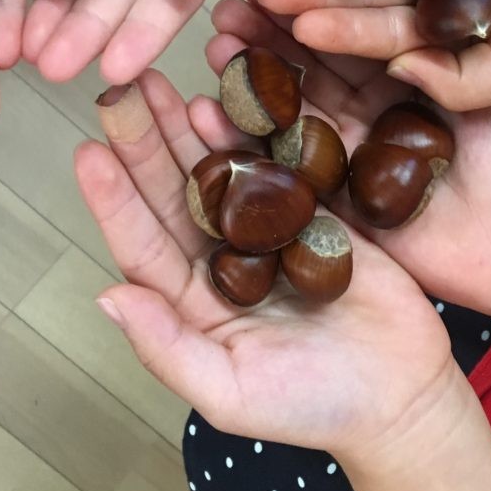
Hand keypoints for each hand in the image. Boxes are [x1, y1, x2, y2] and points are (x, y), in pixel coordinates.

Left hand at [75, 70, 461, 461]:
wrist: (402, 395)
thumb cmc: (312, 409)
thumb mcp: (231, 393)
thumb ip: (167, 347)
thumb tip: (107, 297)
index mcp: (191, 300)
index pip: (143, 242)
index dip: (115, 199)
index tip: (88, 152)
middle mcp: (221, 256)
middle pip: (172, 190)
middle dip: (143, 140)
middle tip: (117, 89)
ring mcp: (266, 228)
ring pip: (217, 167)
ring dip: (188, 125)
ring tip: (162, 82)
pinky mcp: (313, 208)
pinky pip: (275, 160)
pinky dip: (252, 130)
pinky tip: (228, 98)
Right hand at [193, 0, 490, 334]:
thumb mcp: (486, 95)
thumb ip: (442, 63)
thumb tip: (394, 40)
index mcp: (406, 66)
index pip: (354, 26)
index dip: (315, 2)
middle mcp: (369, 101)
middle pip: (311, 60)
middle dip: (266, 31)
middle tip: (226, 4)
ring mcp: (347, 147)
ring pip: (290, 105)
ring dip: (248, 76)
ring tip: (213, 45)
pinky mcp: (331, 195)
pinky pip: (281, 166)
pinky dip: (243, 140)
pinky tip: (207, 111)